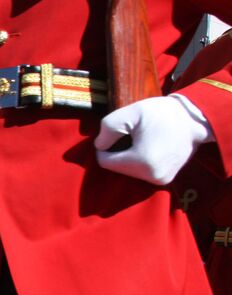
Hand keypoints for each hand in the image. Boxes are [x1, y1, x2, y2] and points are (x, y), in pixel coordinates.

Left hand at [95, 94, 211, 185]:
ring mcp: (160, 180)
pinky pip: (141, 173)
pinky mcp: (165, 180)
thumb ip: (108, 128)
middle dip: (117, 153)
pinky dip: (140, 162)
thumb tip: (99, 146)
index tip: (115, 133)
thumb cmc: (163, 113)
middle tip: (131, 135)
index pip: (105, 162)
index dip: (104, 147)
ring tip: (142, 140)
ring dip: (128, 158)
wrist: (195, 119)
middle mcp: (152, 177)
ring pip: (129, 172)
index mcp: (142, 163)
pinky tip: (149, 147)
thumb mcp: (130, 113)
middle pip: (117, 169)